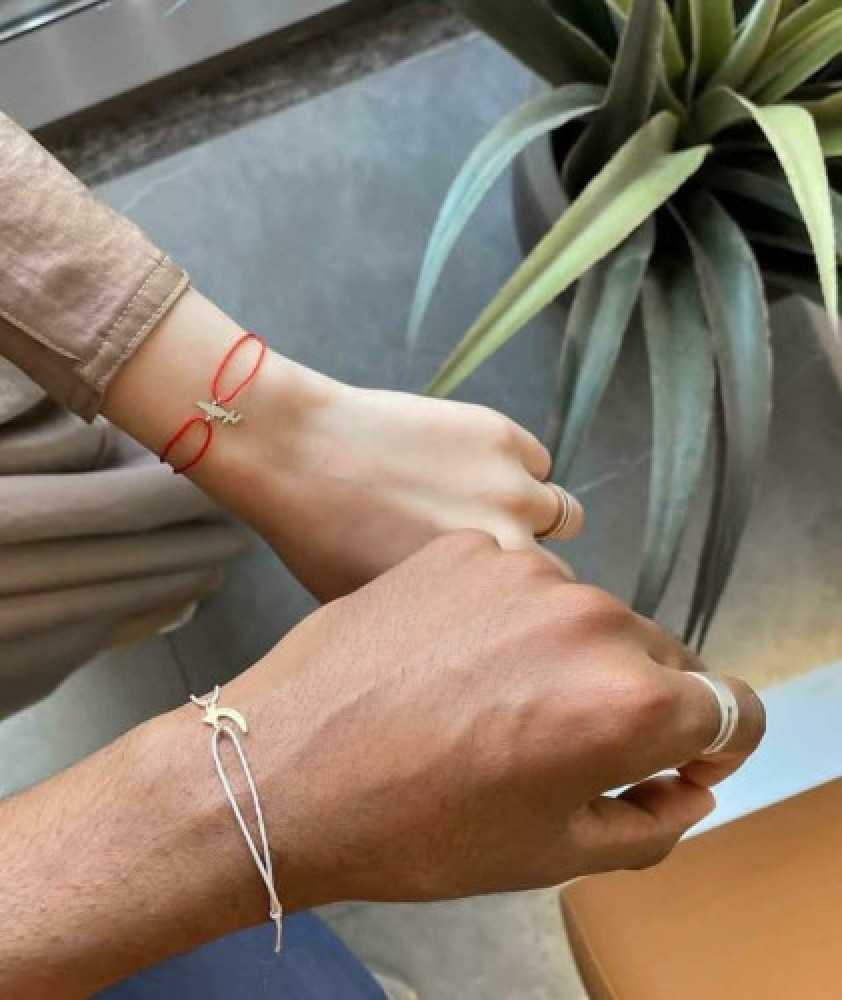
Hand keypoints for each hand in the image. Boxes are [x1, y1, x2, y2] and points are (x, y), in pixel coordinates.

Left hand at [101, 291, 582, 601]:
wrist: (297, 452)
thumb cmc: (323, 540)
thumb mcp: (382, 608)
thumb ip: (444, 620)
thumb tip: (474, 628)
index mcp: (482, 596)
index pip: (541, 617)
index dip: (516, 612)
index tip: (497, 601)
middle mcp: (511, 542)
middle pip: (559, 569)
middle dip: (529, 567)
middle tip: (484, 555)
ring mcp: (511, 483)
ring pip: (559, 510)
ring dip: (529, 515)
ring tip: (478, 508)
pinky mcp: (500, 434)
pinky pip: (535, 460)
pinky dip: (512, 467)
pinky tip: (463, 468)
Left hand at [164, 532, 764, 915]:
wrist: (279, 766)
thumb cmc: (414, 827)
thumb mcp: (551, 853)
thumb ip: (649, 818)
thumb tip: (687, 784)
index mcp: (627, 702)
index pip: (724, 708)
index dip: (707, 742)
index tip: (671, 760)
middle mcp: (589, 617)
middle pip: (653, 654)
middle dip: (633, 699)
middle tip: (563, 738)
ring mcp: (521, 568)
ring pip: (582, 611)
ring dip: (564, 651)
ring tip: (490, 694)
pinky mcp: (461, 546)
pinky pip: (516, 581)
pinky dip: (503, 614)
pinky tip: (448, 651)